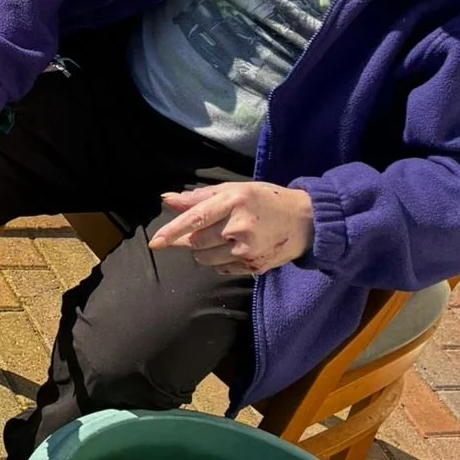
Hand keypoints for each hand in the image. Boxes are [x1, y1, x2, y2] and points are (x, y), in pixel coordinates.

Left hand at [149, 182, 312, 276]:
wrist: (305, 222)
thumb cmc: (265, 201)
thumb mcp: (235, 190)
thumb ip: (199, 197)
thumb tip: (167, 200)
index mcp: (234, 201)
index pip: (195, 218)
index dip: (172, 231)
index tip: (155, 242)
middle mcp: (240, 226)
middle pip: (196, 242)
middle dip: (192, 238)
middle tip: (210, 229)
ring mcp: (247, 250)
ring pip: (205, 259)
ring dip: (204, 251)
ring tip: (223, 238)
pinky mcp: (253, 267)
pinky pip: (220, 270)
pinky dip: (219, 262)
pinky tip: (235, 249)